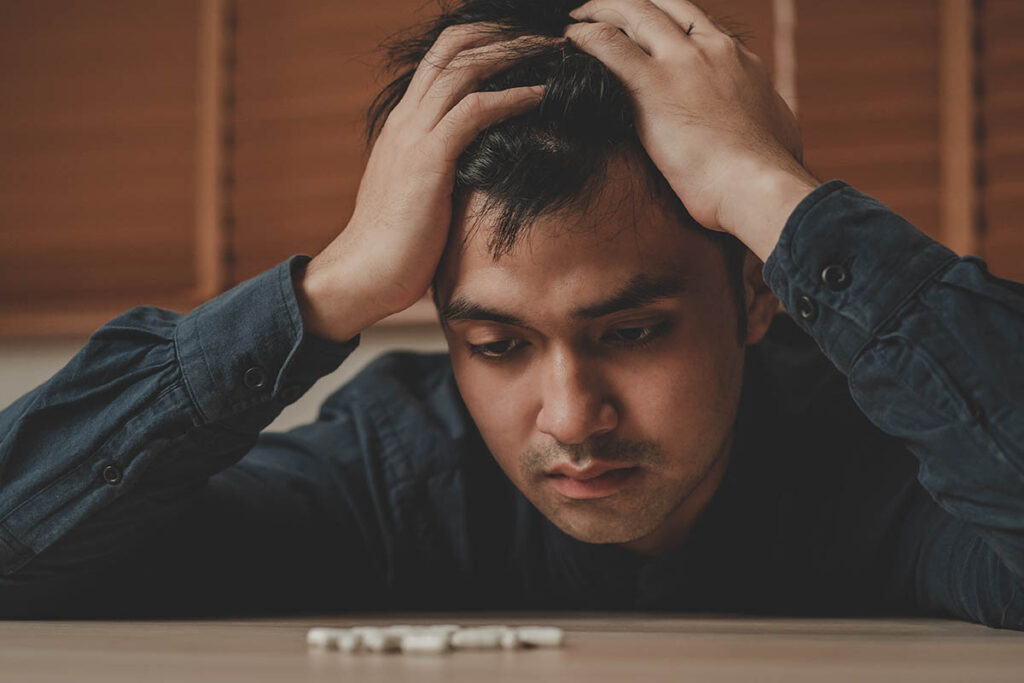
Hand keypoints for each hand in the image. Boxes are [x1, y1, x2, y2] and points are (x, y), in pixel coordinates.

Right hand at [299, 24, 552, 341]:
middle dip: (502, 33)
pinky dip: (514, 98)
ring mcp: (414, 136)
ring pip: (465, 68)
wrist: (365, 273)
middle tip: (546, 35)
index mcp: (404, 124)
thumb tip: (478, 170)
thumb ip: (443, 171)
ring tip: (554, 50)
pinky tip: (543, 96)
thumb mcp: (420, 194)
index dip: (482, 40)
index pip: (442, 60)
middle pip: (453, 48)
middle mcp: (407, 119)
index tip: (523, 43)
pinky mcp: (428, 160)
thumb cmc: (397, 245)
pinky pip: (476, 111)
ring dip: (515, 53)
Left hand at [565, 0, 818, 259]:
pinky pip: (607, 45)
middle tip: (602, 8)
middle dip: (628, 4)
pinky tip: (570, 40)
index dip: (665, 21)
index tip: (644, 28)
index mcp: (737, 59)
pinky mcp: (652, 84)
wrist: (757, 185)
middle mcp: (710, 49)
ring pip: (634, 13)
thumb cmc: (767, 173)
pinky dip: (584, 37)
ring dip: (601, 10)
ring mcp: (681, 62)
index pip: (695, 23)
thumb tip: (769, 121)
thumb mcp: (777, 129)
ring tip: (578, 17)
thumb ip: (764, 114)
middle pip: (662, 6)